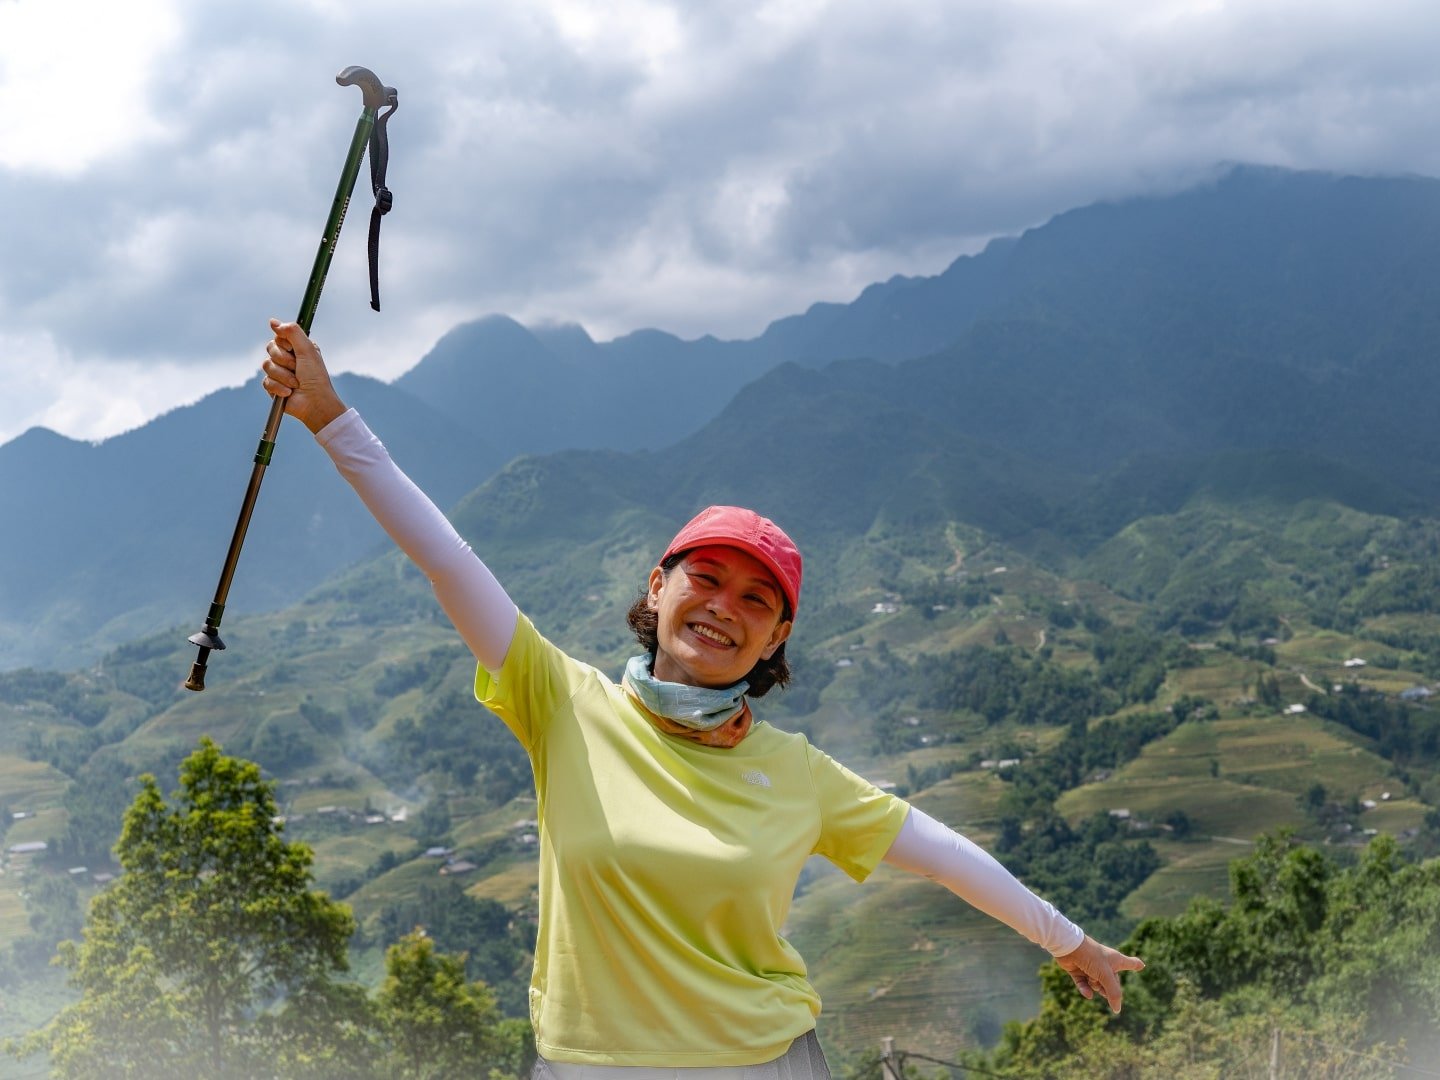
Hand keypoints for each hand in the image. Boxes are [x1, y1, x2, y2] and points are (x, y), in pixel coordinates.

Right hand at [260, 318, 347, 433]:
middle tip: (297, 368)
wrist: (314, 402)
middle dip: (284, 360)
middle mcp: (287, 358)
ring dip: (284, 376)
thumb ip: (292, 332)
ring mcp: (279, 372)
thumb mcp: (307, 350)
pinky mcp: (273, 386)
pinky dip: (279, 387)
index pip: (279, 336)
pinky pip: (266, 381)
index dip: (285, 344)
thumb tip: (272, 321)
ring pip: (267, 365)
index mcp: (297, 348)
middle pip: (270, 348)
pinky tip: (289, 392)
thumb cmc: (315, 377)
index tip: (295, 350)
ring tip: (296, 383)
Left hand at [1055, 935, 1144, 1013]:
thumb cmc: (1091, 957)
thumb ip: (1113, 993)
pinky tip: (1087, 994)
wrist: (1068, 947)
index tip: (1141, 965)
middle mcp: (1104, 963)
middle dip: (1107, 986)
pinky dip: (1085, 989)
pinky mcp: (1079, 970)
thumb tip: (1117, 1010)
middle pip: (1112, 982)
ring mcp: (1091, 967)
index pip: (1129, 963)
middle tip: (1100, 978)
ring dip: (1094, 985)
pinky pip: (1084, 985)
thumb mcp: (1106, 976)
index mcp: (1115, 960)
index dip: (1136, 965)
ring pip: (1097, 985)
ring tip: (1090, 976)